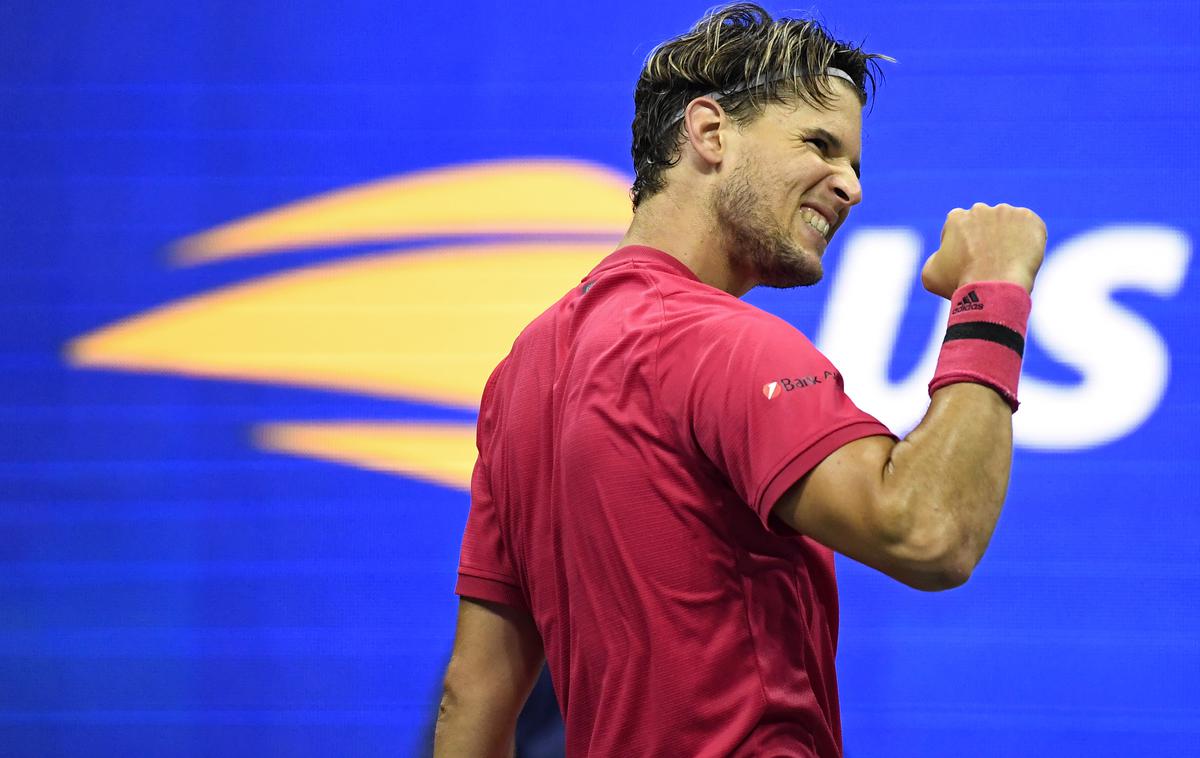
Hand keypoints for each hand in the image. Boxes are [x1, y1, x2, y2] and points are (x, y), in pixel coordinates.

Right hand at [921, 203, 1046, 297]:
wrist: (994, 287)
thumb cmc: (960, 282)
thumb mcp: (930, 274)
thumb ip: (934, 259)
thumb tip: (943, 256)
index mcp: (956, 217)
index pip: (959, 227)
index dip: (962, 245)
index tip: (967, 261)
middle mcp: (981, 209)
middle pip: (985, 223)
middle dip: (986, 237)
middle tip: (990, 261)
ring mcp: (1008, 212)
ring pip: (1008, 225)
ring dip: (1008, 238)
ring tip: (1007, 262)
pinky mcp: (1030, 220)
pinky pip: (1030, 228)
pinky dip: (1028, 241)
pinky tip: (1022, 258)